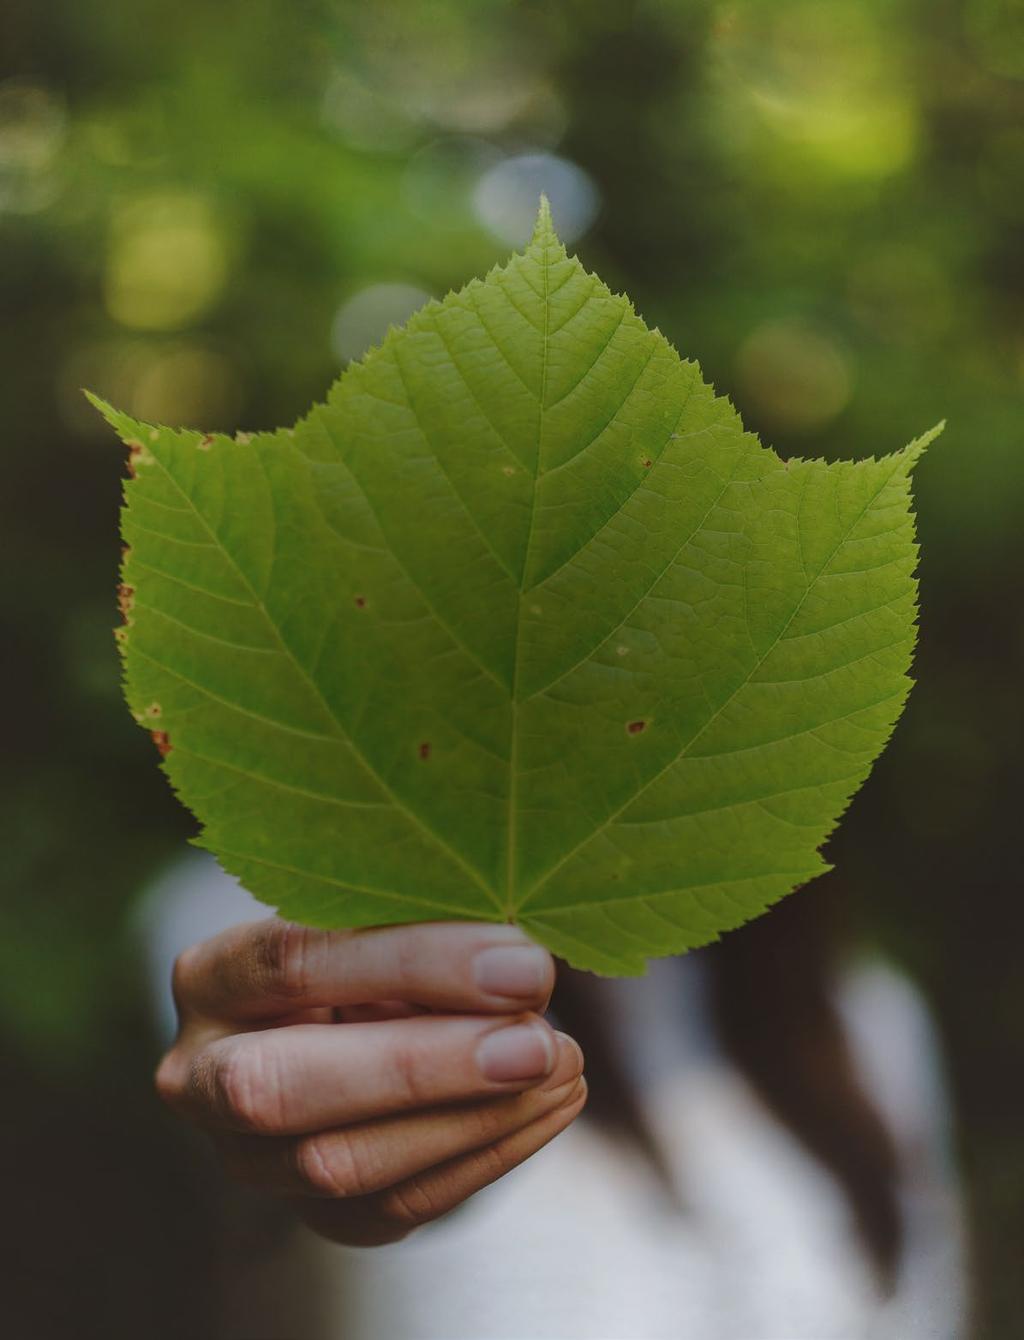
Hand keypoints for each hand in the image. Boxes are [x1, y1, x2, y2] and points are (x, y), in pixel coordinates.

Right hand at [155, 919, 585, 1245]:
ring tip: (562, 1068)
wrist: (341, 1020)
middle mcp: (201, 1077)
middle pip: (282, 1088)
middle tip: (536, 1042)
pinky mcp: (313, 1216)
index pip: (290, 962)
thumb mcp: (376, 915)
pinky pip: (396, 1208)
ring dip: (470, 1119)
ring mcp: (249, 1160)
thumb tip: (521, 965)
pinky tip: (548, 1105)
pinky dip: (485, 1155)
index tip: (519, 962)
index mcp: (210, 977)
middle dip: (423, 1067)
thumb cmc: (369, 943)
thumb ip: (424, 926)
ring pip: (340, 1163)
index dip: (409, 963)